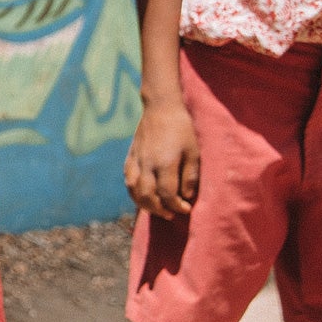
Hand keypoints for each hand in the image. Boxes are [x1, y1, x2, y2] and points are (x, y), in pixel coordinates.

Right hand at [125, 97, 200, 218]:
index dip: (176, 206)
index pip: (167, 194)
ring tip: (157, 209)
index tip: (186, 209)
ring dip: (144, 204)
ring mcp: (136, 160)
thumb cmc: (183, 129)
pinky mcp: (131, 156)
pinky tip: (142, 195)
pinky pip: (128, 179)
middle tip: (172, 214)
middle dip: (160, 209)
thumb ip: (190, 175)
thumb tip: (186, 196)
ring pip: (134, 190)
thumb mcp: (194, 152)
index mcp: (164, 163)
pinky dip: (133, 192)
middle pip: (148, 196)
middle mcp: (147, 164)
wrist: (161, 107)